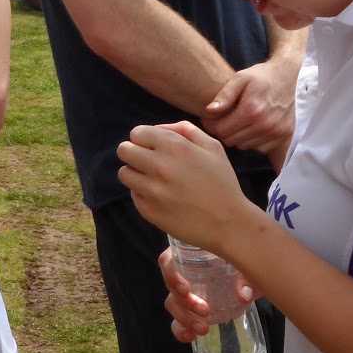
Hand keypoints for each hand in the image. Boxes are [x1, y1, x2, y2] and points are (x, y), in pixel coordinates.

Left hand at [118, 120, 251, 250]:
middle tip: (148, 161)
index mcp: (174, 146)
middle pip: (124, 150)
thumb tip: (158, 129)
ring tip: (154, 179)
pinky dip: (143, 193)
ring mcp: (151, 190)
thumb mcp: (212, 146)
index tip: (153, 147)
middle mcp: (159, 166)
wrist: (228, 223)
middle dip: (134, 152)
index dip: (144, 139)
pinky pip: (133, 194)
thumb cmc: (222, 182)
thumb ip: (184, 129)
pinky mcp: (148, 211)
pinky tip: (161, 196)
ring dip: (135, 173)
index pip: (137, 133)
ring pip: (124, 172)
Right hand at [158, 245, 255, 341]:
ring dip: (185, 318)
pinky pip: (177, 321)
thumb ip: (248, 277)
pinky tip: (190, 336)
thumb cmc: (246, 264)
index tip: (185, 289)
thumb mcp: (250, 267)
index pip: (169, 261)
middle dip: (184, 302)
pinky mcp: (191, 310)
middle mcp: (185, 272)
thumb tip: (243, 295)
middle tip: (205, 310)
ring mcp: (187, 292)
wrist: (254, 276)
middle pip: (170, 286)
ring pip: (173, 304)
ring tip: (204, 329)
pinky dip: (181, 330)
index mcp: (193, 255)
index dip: (171, 275)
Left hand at [203, 58, 296, 160]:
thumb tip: (209, 110)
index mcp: (251, 110)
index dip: (210, 125)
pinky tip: (252, 127)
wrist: (288, 77)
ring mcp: (275, 132)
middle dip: (222, 131)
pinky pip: (259, 148)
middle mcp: (264, 124)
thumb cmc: (262, 76)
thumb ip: (225, 95)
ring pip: (244, 146)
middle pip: (231, 140)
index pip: (221, 130)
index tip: (209, 119)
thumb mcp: (240, 78)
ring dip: (237, 137)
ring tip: (238, 122)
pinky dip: (253, 140)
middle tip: (222, 120)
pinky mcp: (283, 136)